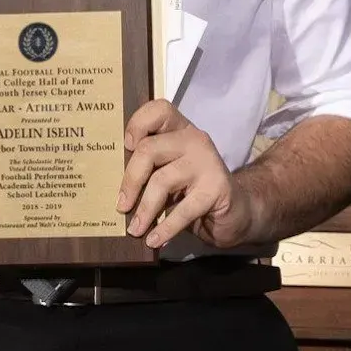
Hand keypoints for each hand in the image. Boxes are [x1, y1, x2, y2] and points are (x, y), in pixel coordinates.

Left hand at [117, 101, 253, 249]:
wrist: (236, 212)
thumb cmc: (193, 192)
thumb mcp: (169, 175)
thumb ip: (149, 171)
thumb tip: (113, 190)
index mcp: (180, 131)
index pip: (159, 110)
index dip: (138, 123)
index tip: (126, 146)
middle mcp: (194, 140)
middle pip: (149, 149)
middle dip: (131, 180)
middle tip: (121, 206)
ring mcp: (207, 162)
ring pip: (162, 180)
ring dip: (145, 209)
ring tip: (135, 229)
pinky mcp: (217, 188)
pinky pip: (183, 209)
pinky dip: (165, 228)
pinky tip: (154, 240)